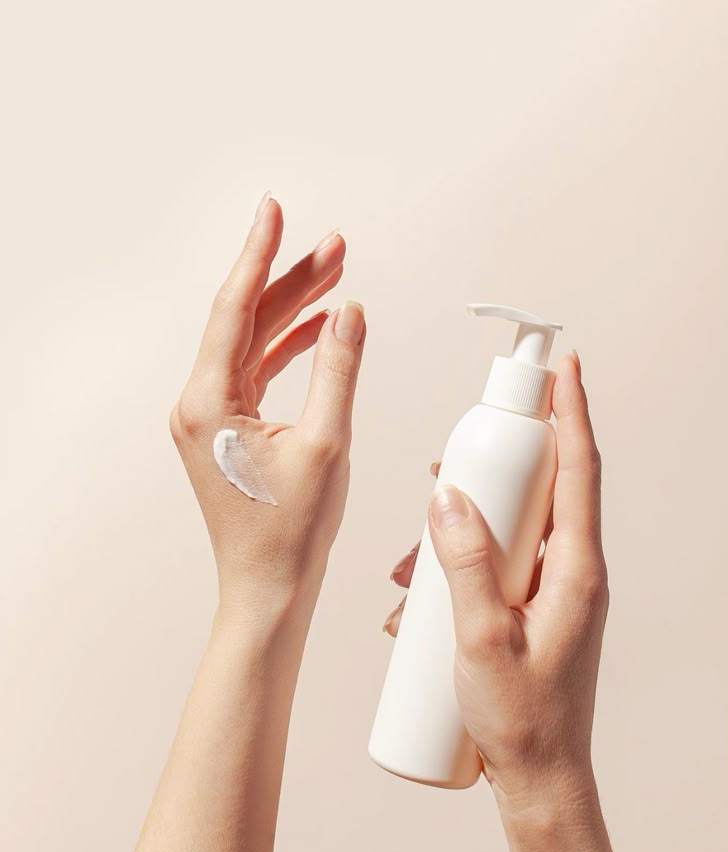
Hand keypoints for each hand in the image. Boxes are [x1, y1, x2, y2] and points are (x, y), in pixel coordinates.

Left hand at [170, 193, 365, 609]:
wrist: (270, 586)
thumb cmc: (290, 531)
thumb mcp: (326, 444)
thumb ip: (338, 370)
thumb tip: (349, 313)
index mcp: (209, 403)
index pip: (234, 309)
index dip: (258, 255)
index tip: (274, 211)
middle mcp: (199, 404)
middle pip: (246, 321)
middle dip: (290, 280)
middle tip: (333, 245)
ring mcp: (210, 417)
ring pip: (253, 344)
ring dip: (292, 311)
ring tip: (335, 273)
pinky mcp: (226, 430)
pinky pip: (256, 372)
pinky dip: (286, 348)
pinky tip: (318, 328)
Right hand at [385, 355, 607, 825]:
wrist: (540, 782)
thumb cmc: (520, 721)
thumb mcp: (481, 639)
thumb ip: (464, 564)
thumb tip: (448, 498)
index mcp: (578, 572)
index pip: (580, 472)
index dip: (572, 414)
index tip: (564, 367)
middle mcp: (575, 575)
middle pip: (543, 493)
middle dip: (494, 471)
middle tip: (452, 463)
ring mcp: (556, 595)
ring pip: (513, 533)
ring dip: (463, 532)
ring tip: (413, 564)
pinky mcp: (535, 614)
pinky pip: (501, 568)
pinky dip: (462, 568)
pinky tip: (421, 600)